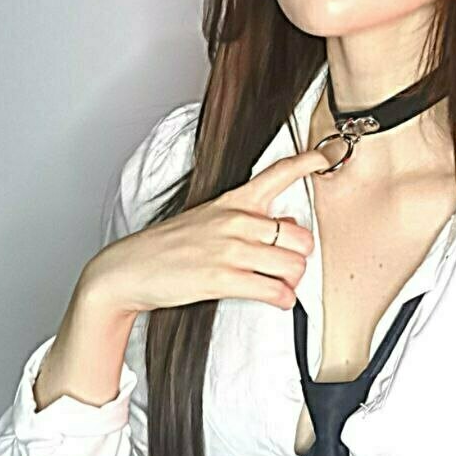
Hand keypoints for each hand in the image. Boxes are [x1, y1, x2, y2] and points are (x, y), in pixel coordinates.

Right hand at [84, 147, 331, 314]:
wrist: (130, 269)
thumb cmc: (170, 246)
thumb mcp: (210, 219)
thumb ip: (251, 220)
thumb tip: (289, 225)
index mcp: (234, 201)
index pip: (278, 172)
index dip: (308, 161)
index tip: (326, 155)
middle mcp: (237, 220)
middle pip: (302, 237)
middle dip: (301, 257)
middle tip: (288, 265)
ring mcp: (231, 249)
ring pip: (294, 266)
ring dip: (292, 282)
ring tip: (279, 285)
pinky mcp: (224, 279)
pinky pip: (276, 291)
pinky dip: (283, 300)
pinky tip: (276, 299)